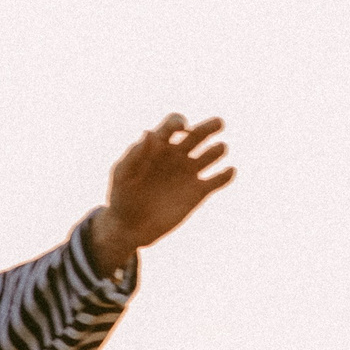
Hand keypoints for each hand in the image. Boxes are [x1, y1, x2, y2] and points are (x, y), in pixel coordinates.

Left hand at [86, 116, 233, 274]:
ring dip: (218, 149)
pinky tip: (229, 171)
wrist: (130, 227)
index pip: (173, 124)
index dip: (179, 122)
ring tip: (217, 151)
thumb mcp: (122, 174)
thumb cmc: (121, 197)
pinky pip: (218, 180)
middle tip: (219, 123)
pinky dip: (226, 175)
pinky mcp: (198, 192)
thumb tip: (149, 132)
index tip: (181, 130)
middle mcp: (177, 155)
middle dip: (210, 125)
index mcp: (158, 145)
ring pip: (212, 153)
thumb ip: (135, 154)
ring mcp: (189, 173)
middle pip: (199, 133)